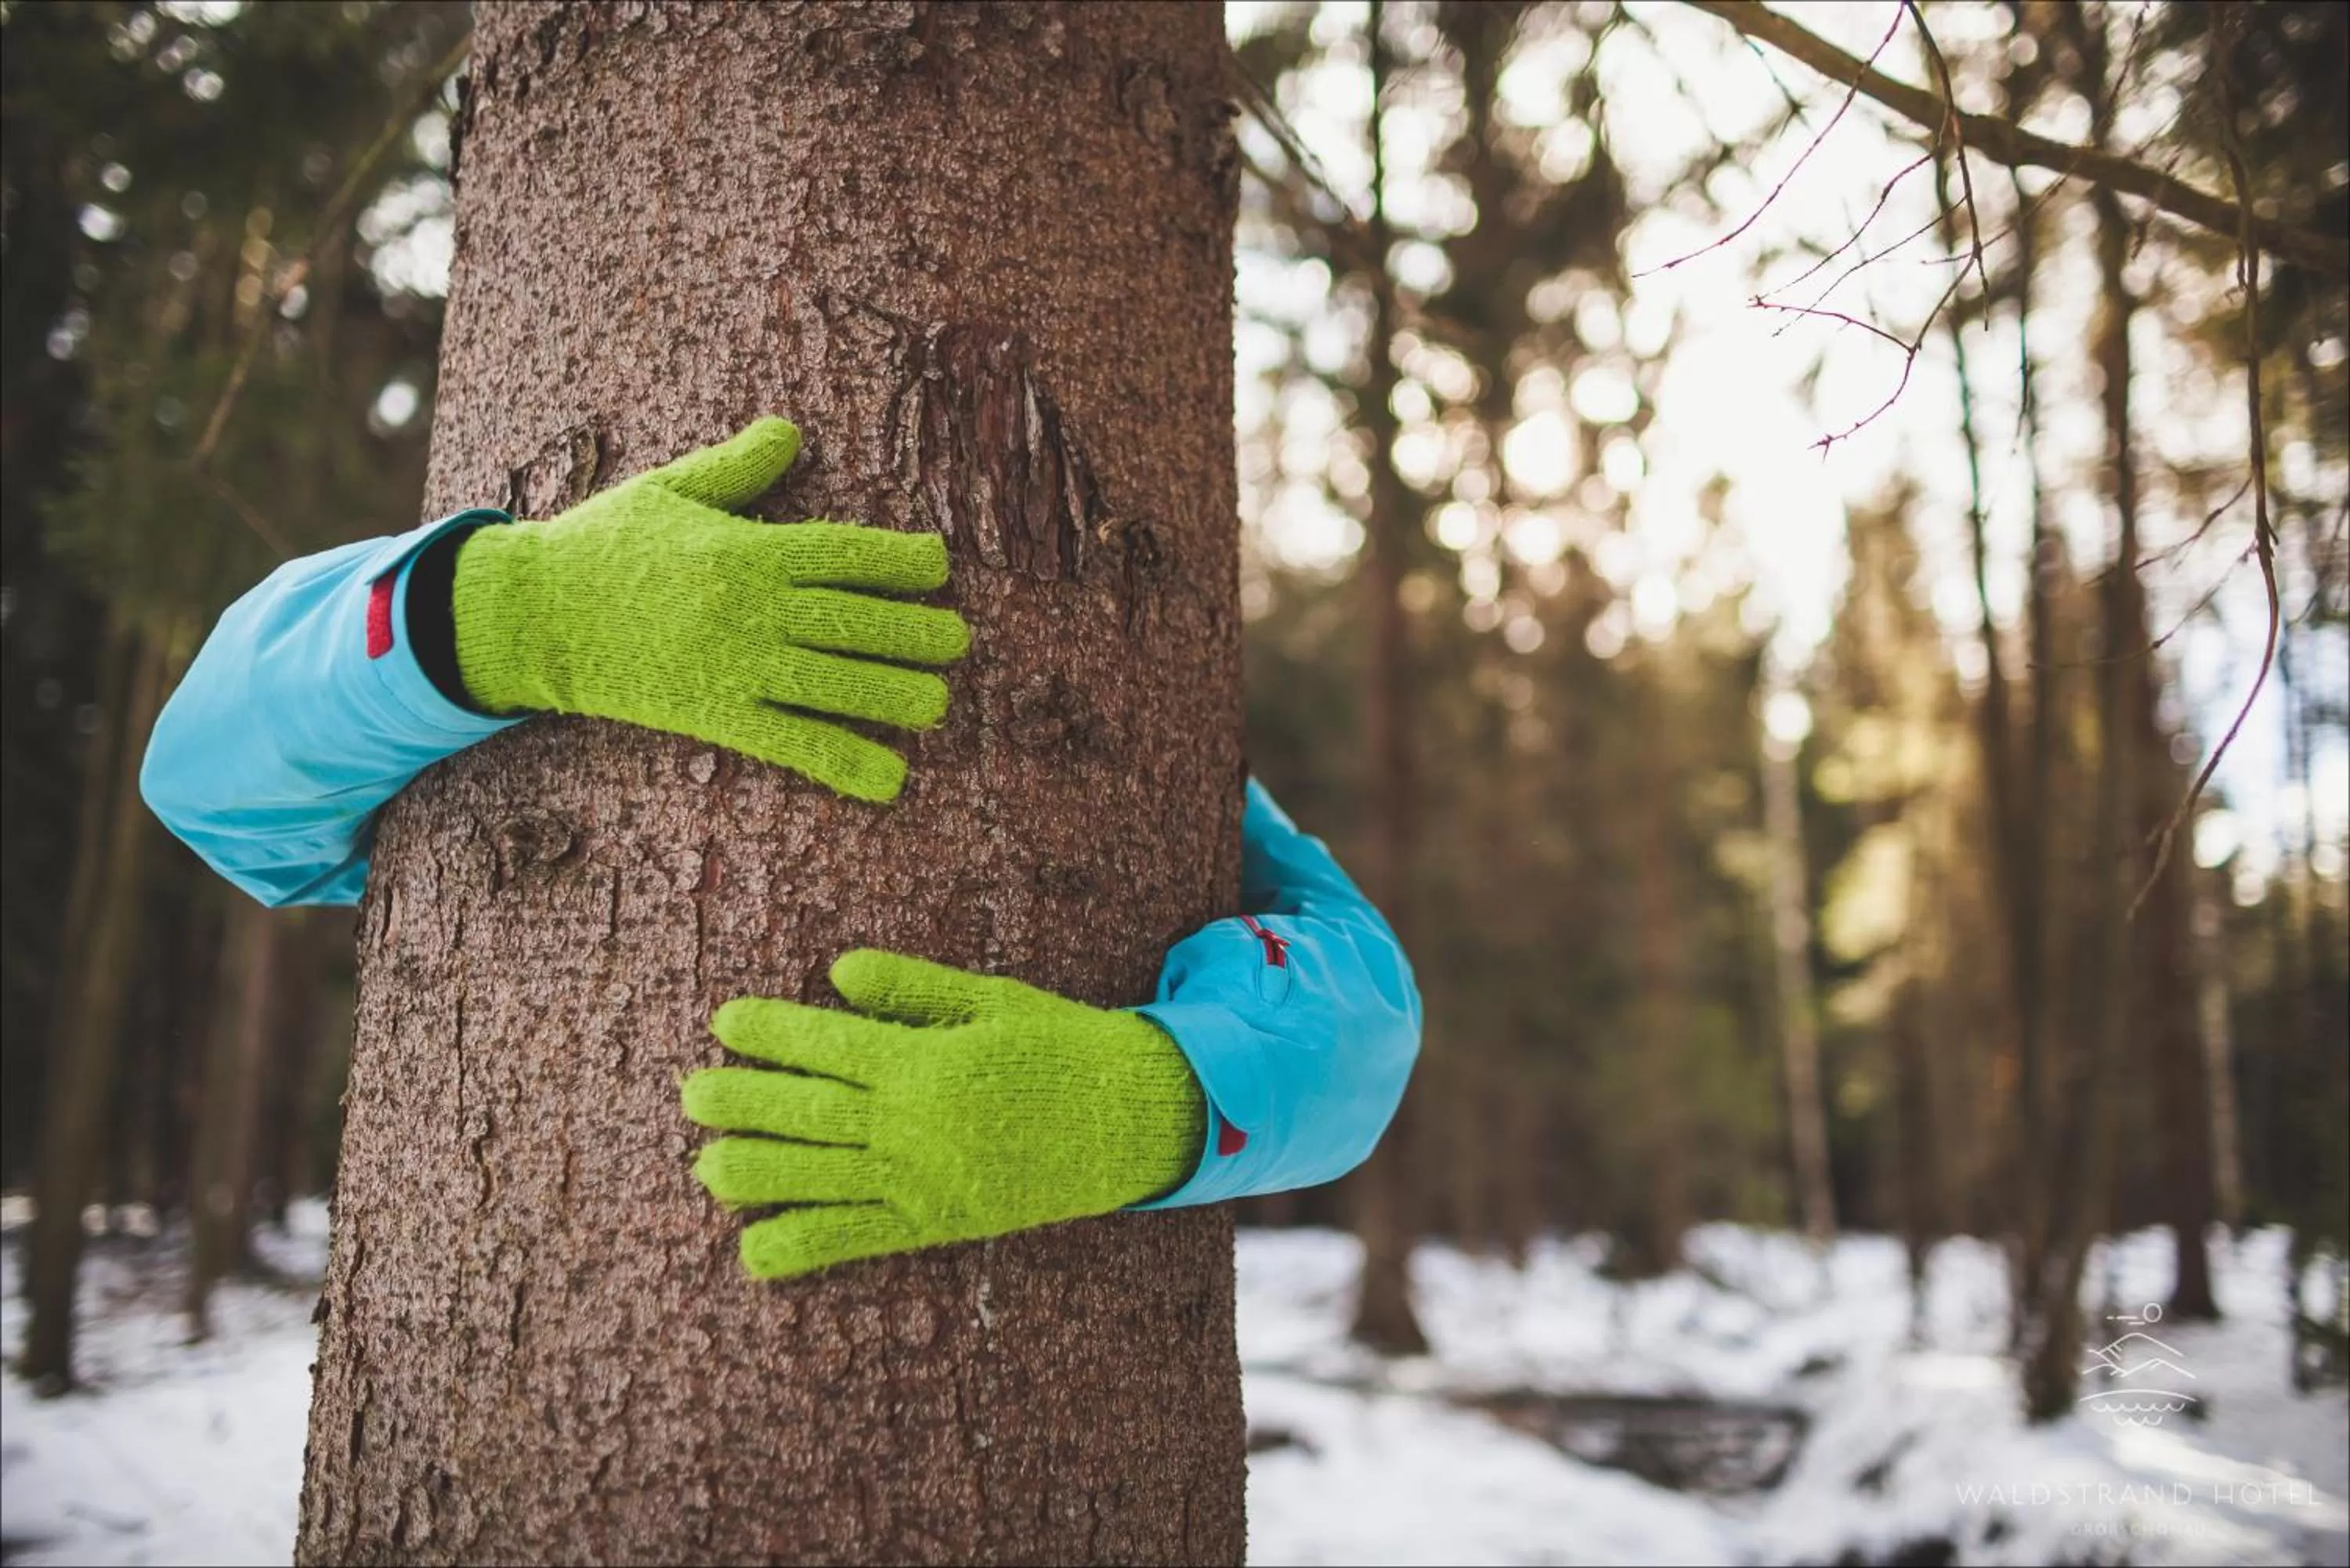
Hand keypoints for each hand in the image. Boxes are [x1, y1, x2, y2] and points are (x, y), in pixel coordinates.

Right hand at [452, 417, 967, 801]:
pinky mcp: (715, 715)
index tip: (939, 565)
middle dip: (915, 632)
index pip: (843, 552)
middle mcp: (750, 607)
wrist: (529, 613)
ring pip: (837, 683)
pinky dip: (846, 763)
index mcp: (746, 547)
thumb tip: (791, 430)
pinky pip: (794, 743)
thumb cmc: (600, 545)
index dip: (900, 560)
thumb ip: (737, 469)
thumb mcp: (669, 490)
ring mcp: (735, 665)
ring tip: (939, 702)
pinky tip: (891, 778)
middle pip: (854, 620)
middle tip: (958, 640)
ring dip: (897, 695)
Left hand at [684, 950, 1204, 1278]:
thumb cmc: (1059, 1045)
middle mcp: (917, 1125)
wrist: (1131, 1118)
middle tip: (690, 1093)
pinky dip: (805, 1248)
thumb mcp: (990, 999)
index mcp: (928, 1062)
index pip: (830, 1045)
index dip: (772, 1033)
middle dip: (744, 1102)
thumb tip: (836, 971)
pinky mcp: (937, 1223)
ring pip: (820, 1179)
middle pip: (810, 1113)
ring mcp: (924, 1180)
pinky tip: (756, 1252)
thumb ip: (913, 987)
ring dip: (757, 1173)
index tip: (723, 1021)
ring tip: (706, 1166)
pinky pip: (858, 1238)